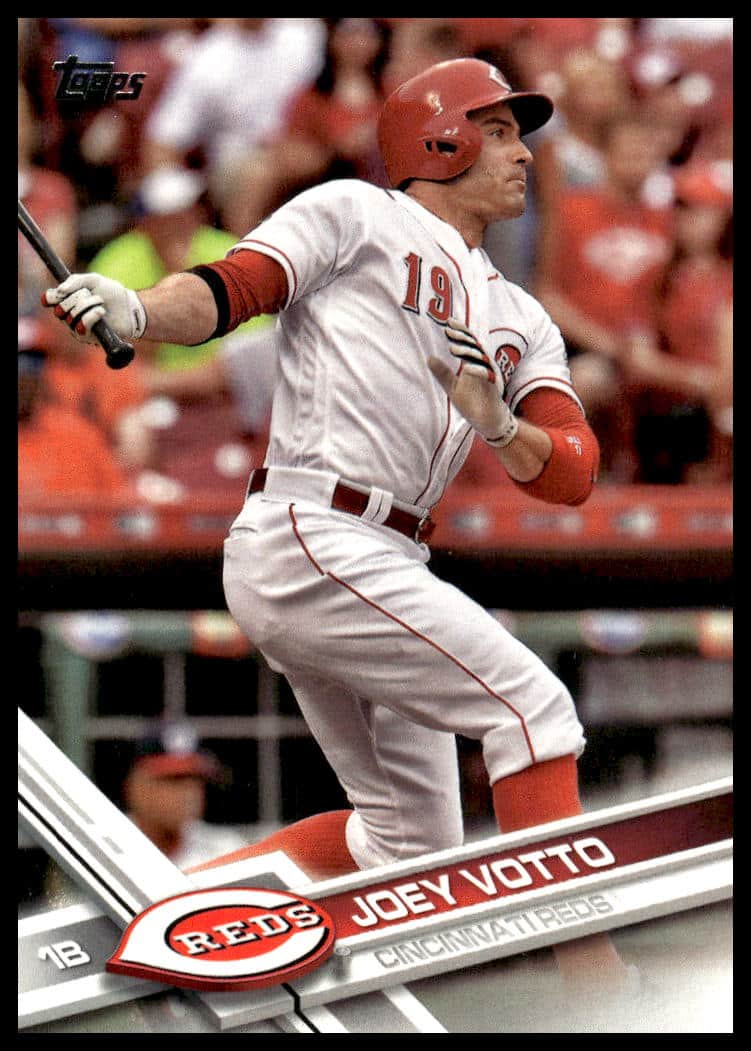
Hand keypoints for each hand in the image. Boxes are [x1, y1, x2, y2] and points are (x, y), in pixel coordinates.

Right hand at [42, 273, 146, 343]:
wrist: (130, 308)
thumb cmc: (112, 294)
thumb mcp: (94, 280)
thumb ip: (76, 281)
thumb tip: (60, 290)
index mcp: (67, 300)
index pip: (49, 300)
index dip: (51, 296)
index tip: (60, 292)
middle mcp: (69, 315)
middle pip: (60, 308)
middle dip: (76, 298)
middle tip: (90, 294)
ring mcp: (77, 328)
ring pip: (71, 316)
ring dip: (88, 305)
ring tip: (100, 302)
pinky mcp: (88, 337)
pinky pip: (82, 326)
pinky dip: (92, 315)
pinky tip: (101, 312)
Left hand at [428, 318, 518, 446]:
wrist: (488, 421)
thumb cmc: (473, 402)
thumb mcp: (453, 387)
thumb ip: (443, 373)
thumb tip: (429, 358)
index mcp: (475, 363)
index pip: (468, 343)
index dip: (460, 332)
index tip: (448, 324)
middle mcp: (484, 366)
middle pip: (475, 347)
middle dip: (462, 338)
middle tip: (448, 330)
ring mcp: (490, 376)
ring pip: (481, 359)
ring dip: (468, 352)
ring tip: (452, 348)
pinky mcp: (494, 389)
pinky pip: (487, 378)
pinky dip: (478, 371)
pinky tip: (466, 368)